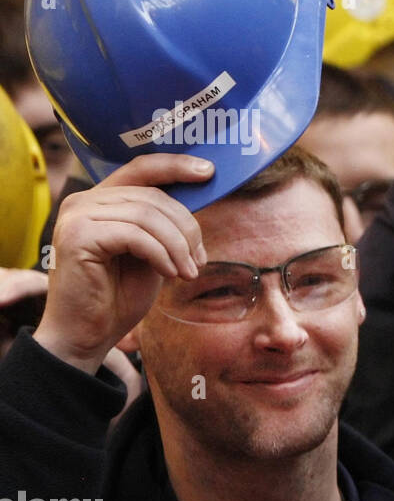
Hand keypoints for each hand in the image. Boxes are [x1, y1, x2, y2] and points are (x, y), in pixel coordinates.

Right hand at [32, 153, 211, 374]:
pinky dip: (162, 255)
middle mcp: (84, 200)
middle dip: (187, 229)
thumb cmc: (120, 294)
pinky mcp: (78, 236)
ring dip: (178, 247)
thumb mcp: (152, 250)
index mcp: (101, 199)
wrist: (89, 334)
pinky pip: (136, 235)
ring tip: (187, 273)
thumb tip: (199, 197)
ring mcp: (77, 215)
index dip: (176, 166)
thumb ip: (164, 223)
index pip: (142, 168)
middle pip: (154, 197)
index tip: (209, 172)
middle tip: (199, 261)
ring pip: (148, 215)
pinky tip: (170, 275)